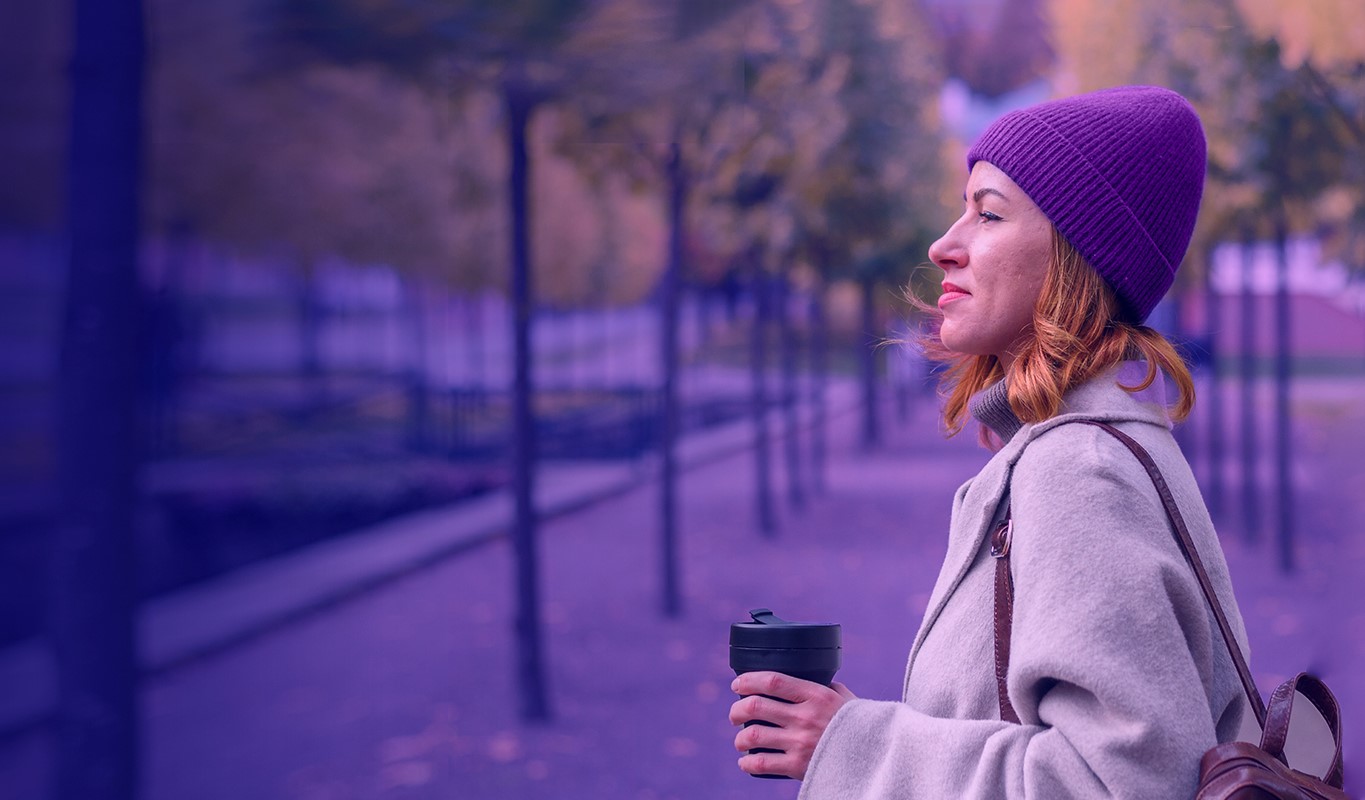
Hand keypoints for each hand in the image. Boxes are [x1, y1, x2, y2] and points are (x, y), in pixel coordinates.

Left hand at [729, 671, 855, 779]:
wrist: (877, 757)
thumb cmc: (860, 725)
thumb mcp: (845, 699)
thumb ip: (826, 688)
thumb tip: (809, 677)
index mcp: (816, 695)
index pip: (772, 681)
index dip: (749, 680)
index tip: (737, 684)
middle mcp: (806, 717)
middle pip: (756, 706)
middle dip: (737, 710)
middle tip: (734, 715)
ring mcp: (801, 742)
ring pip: (754, 735)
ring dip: (740, 738)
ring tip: (740, 741)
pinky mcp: (798, 766)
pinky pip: (762, 764)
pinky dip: (748, 764)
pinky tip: (746, 762)